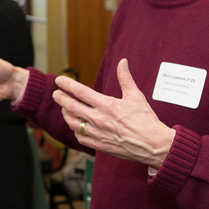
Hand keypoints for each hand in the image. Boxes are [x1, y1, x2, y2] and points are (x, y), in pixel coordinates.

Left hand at [53, 58, 173, 167]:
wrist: (152, 144)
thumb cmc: (146, 120)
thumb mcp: (136, 96)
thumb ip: (125, 78)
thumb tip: (122, 62)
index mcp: (107, 105)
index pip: (81, 92)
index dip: (67, 85)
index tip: (59, 80)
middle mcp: (98, 119)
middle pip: (72, 107)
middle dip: (61, 99)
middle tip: (56, 94)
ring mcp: (97, 134)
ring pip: (73, 123)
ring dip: (66, 115)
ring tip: (64, 109)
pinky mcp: (99, 145)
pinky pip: (81, 138)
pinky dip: (76, 131)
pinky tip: (77, 127)